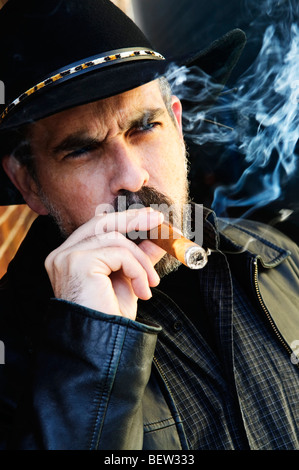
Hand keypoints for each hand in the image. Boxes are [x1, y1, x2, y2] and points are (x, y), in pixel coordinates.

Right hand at [44, 208, 165, 319]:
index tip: (150, 218)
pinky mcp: (78, 262)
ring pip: (115, 239)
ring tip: (150, 283)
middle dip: (133, 220)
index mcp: (70, 257)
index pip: (97, 228)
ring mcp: (67, 257)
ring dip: (140, 261)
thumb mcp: (128, 280)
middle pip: (102, 223)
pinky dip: (136, 270)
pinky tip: (141, 290)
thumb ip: (138, 257)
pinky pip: (119, 253)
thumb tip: (156, 238)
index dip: (125, 219)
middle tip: (158, 220)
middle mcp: (62, 254)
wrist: (101, 345)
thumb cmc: (109, 317)